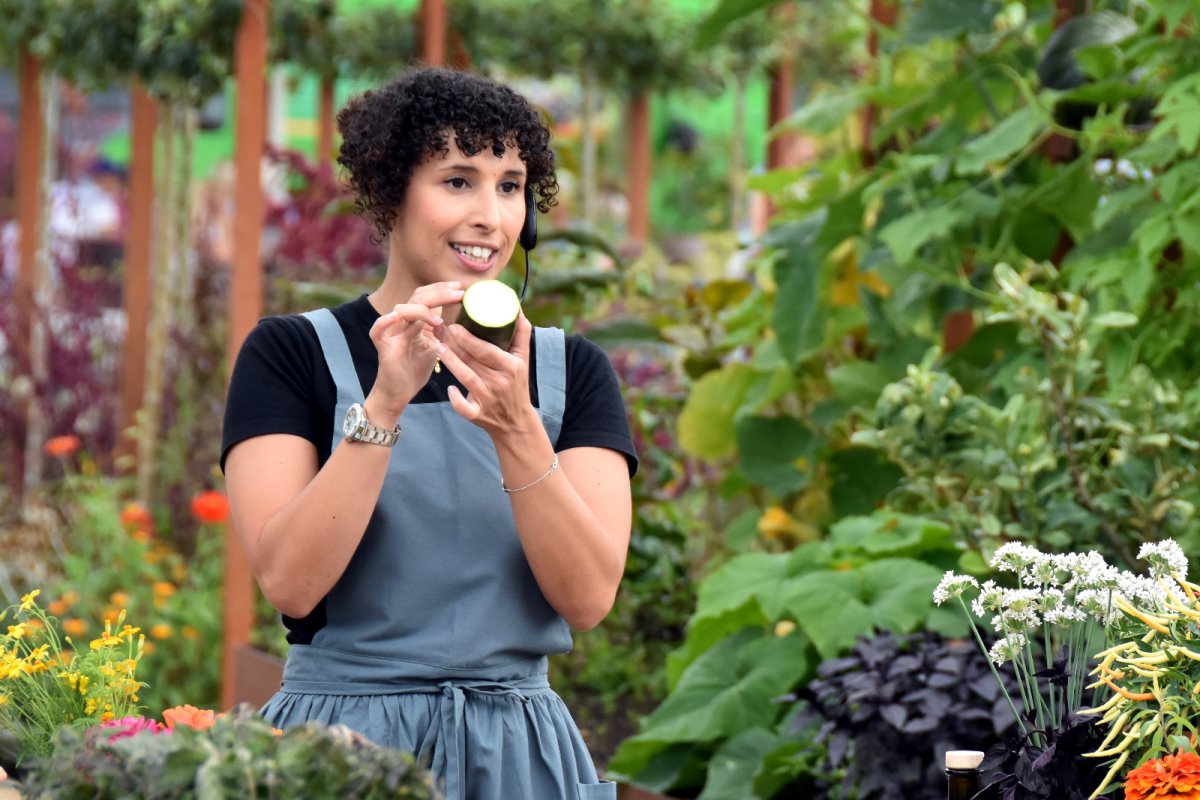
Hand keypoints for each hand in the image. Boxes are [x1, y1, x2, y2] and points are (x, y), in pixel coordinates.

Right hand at [366, 282, 462, 416]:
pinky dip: (384, 322)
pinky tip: (396, 317)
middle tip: (459, 293)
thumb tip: (462, 318)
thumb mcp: (435, 347)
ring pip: (402, 310)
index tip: (460, 288)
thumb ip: (442, 331)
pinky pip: (378, 331)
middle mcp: (402, 322)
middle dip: (439, 293)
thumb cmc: (415, 370)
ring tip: (441, 321)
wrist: (399, 393)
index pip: (426, 296)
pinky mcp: (384, 348)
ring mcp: (392, 334)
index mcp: (414, 321)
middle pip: (417, 298)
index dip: (441, 289)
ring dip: (422, 310)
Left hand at [436, 313, 539, 436]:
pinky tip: (449, 388)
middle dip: (454, 344)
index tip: (454, 325)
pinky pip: (464, 408)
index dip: (468, 338)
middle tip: (439, 329)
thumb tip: (516, 307)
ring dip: (450, 362)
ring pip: (465, 377)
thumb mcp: (523, 359)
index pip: (486, 350)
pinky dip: (456, 400)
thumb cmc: (517, 383)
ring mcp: (488, 399)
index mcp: (511, 366)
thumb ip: (521, 333)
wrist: (516, 421)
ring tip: (437, 345)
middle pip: (472, 360)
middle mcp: (499, 382)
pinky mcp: (478, 415)